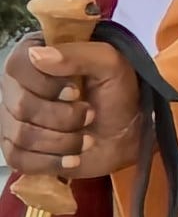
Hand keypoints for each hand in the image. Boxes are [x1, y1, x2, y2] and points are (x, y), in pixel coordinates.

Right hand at [1, 37, 141, 177]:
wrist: (126, 133)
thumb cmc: (117, 92)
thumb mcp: (109, 64)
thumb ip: (77, 55)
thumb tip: (37, 55)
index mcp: (35, 55)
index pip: (20, 67)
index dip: (47, 84)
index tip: (76, 92)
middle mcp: (17, 86)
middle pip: (21, 106)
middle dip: (63, 117)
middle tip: (91, 115)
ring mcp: (13, 120)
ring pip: (21, 135)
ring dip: (62, 140)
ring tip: (87, 139)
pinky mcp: (17, 150)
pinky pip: (18, 160)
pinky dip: (50, 162)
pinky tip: (73, 158)